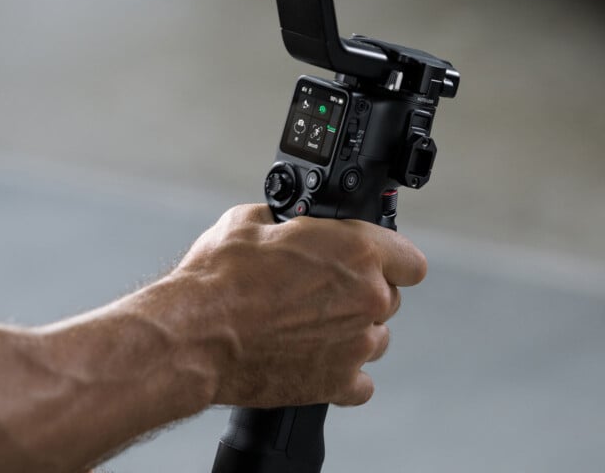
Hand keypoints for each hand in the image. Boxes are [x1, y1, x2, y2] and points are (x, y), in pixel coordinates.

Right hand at [170, 204, 426, 407]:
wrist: (195, 334)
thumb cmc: (220, 277)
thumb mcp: (250, 221)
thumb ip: (287, 222)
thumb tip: (285, 222)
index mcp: (357, 251)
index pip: (409, 259)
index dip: (391, 258)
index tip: (376, 262)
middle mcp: (367, 298)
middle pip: (389, 298)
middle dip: (362, 292)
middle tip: (320, 290)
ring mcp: (356, 345)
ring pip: (376, 338)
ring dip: (352, 330)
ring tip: (309, 325)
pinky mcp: (337, 383)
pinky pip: (359, 382)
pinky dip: (341, 371)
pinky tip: (312, 357)